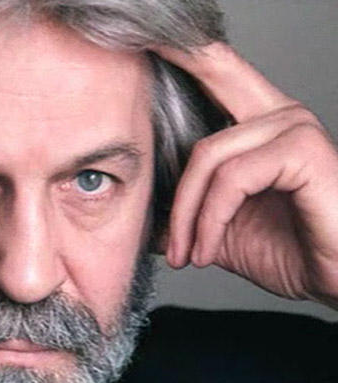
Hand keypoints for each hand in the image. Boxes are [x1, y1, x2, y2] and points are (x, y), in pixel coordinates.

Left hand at [155, 42, 337, 308]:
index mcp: (258, 124)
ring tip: (183, 252)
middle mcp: (278, 114)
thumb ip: (183, 211)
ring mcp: (294, 128)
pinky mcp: (304, 151)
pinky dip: (209, 220)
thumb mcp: (217, 230)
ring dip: (185, 214)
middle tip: (133, 51)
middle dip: (175, 59)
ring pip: (207, 153)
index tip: (145, 32)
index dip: (183, 49)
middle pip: (212, 74)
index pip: (218, 71)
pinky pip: (231, 179)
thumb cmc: (288, 251)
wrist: (334, 282)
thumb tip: (139, 212)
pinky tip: (206, 250)